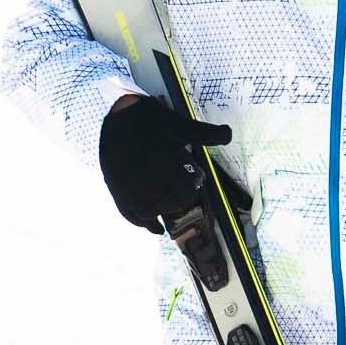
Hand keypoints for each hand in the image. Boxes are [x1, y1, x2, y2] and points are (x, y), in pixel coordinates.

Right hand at [98, 93, 248, 232]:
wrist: (118, 116)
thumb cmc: (152, 122)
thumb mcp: (182, 126)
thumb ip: (208, 134)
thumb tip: (229, 134)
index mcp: (165, 173)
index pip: (185, 196)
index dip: (190, 188)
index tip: (190, 179)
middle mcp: (147, 187)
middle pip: (170, 206)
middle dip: (178, 199)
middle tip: (178, 187)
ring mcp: (129, 191)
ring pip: (150, 214)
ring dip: (162, 211)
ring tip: (169, 207)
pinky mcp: (116, 190)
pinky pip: (129, 215)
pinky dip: (143, 223)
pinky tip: (154, 227)